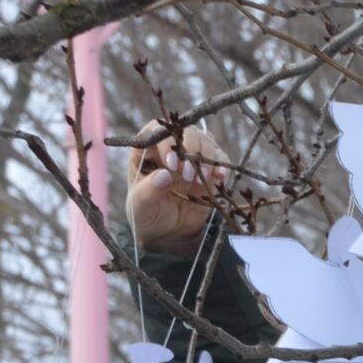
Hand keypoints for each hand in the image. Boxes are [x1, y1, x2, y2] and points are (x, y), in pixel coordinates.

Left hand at [126, 121, 229, 253]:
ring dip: (206, 158)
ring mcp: (191, 156)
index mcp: (146, 150)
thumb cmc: (148, 214)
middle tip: (188, 176)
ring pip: (205, 140)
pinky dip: (221, 165)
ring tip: (199, 180)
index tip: (172, 164)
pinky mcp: (208, 168)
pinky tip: (220, 178)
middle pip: (185, 131)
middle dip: (190, 150)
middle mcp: (170, 147)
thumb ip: (148, 190)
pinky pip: (220, 158)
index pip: (157, 131)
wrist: (168, 232)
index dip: (167, 141)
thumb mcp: (141, 206)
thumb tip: (163, 175)